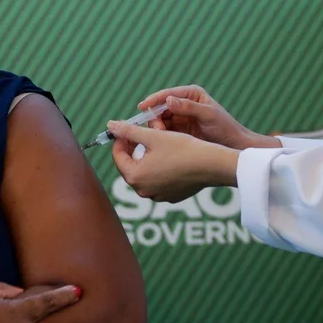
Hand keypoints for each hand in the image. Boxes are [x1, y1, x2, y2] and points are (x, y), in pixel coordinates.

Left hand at [108, 122, 239, 201]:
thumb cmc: (182, 148)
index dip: (121, 139)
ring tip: (156, 142)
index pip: (118, 156)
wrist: (212, 164)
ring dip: (146, 157)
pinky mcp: (171, 196)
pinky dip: (159, 168)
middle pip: (130, 166)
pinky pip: (158, 180)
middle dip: (133, 148)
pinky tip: (169, 156)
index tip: (128, 128)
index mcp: (135, 176)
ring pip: (145, 173)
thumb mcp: (153, 136)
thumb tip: (110, 125)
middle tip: (141, 133)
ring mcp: (158, 196)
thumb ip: (128, 131)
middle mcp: (143, 191)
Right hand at [135, 86, 280, 150]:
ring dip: (157, 127)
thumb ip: (189, 107)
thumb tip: (169, 100)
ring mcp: (181, 117)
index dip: (154, 100)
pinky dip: (161, 134)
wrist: (234, 146)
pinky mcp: (180, 130)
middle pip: (161, 107)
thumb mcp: (208, 115)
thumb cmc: (225, 128)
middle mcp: (184, 104)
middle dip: (156, 116)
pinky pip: (165, 130)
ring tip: (160, 135)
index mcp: (192, 94)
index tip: (142, 106)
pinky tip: (161, 140)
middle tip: (157, 129)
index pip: (168, 94)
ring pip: (161, 120)